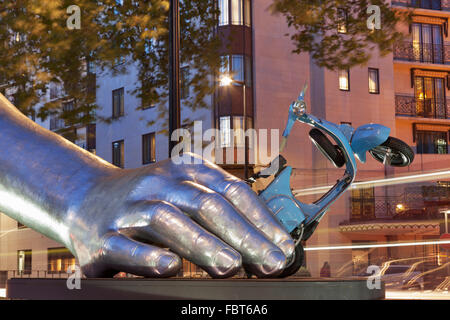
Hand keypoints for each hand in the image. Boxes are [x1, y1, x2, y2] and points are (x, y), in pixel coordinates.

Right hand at [70, 153, 294, 278]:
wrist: (85, 198)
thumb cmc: (148, 200)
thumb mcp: (183, 191)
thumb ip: (218, 207)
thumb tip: (266, 239)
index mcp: (183, 170)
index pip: (230, 190)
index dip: (260, 220)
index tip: (283, 247)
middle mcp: (158, 183)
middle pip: (205, 204)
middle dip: (243, 236)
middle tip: (270, 263)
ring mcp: (129, 208)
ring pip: (167, 220)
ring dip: (202, 244)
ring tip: (231, 266)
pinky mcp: (101, 236)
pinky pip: (126, 247)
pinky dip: (148, 257)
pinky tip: (171, 268)